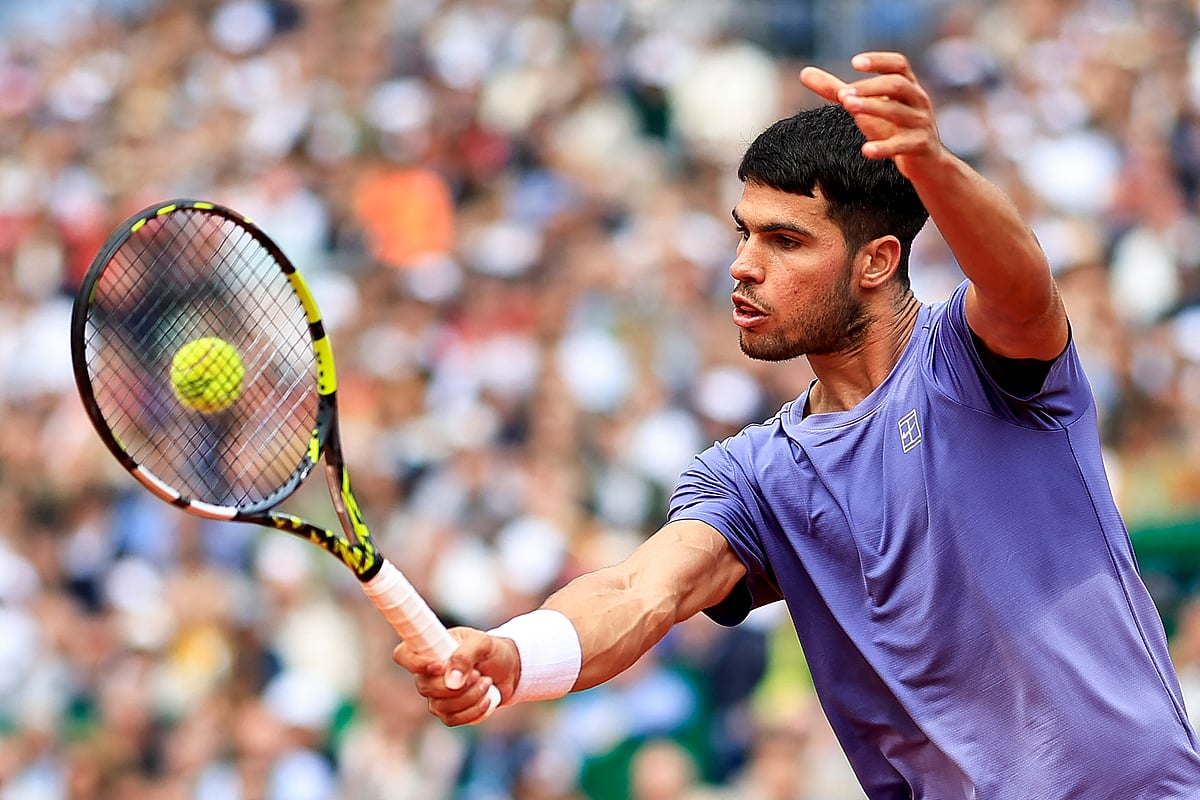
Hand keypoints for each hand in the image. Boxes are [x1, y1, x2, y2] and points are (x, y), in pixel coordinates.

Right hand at [392, 627, 518, 725]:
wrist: (509, 669)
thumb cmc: (491, 650)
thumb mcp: (483, 643)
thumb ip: (465, 656)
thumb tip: (451, 682)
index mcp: (430, 649)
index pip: (403, 655)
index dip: (415, 663)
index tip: (440, 666)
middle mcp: (428, 674)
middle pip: (425, 687)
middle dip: (457, 685)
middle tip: (478, 674)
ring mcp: (436, 695)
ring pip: (440, 706)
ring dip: (469, 696)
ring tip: (487, 682)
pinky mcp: (449, 712)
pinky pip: (453, 719)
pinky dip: (474, 710)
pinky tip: (488, 698)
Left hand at [799, 51, 943, 178]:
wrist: (926, 162)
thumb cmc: (892, 128)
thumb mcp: (867, 108)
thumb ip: (837, 91)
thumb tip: (804, 73)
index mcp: (907, 87)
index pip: (898, 64)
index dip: (879, 61)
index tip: (854, 63)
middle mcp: (917, 101)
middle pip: (898, 85)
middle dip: (871, 88)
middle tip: (844, 96)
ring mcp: (920, 123)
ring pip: (899, 112)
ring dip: (874, 108)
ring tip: (849, 108)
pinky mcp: (920, 146)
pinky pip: (903, 145)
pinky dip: (884, 147)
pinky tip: (865, 151)